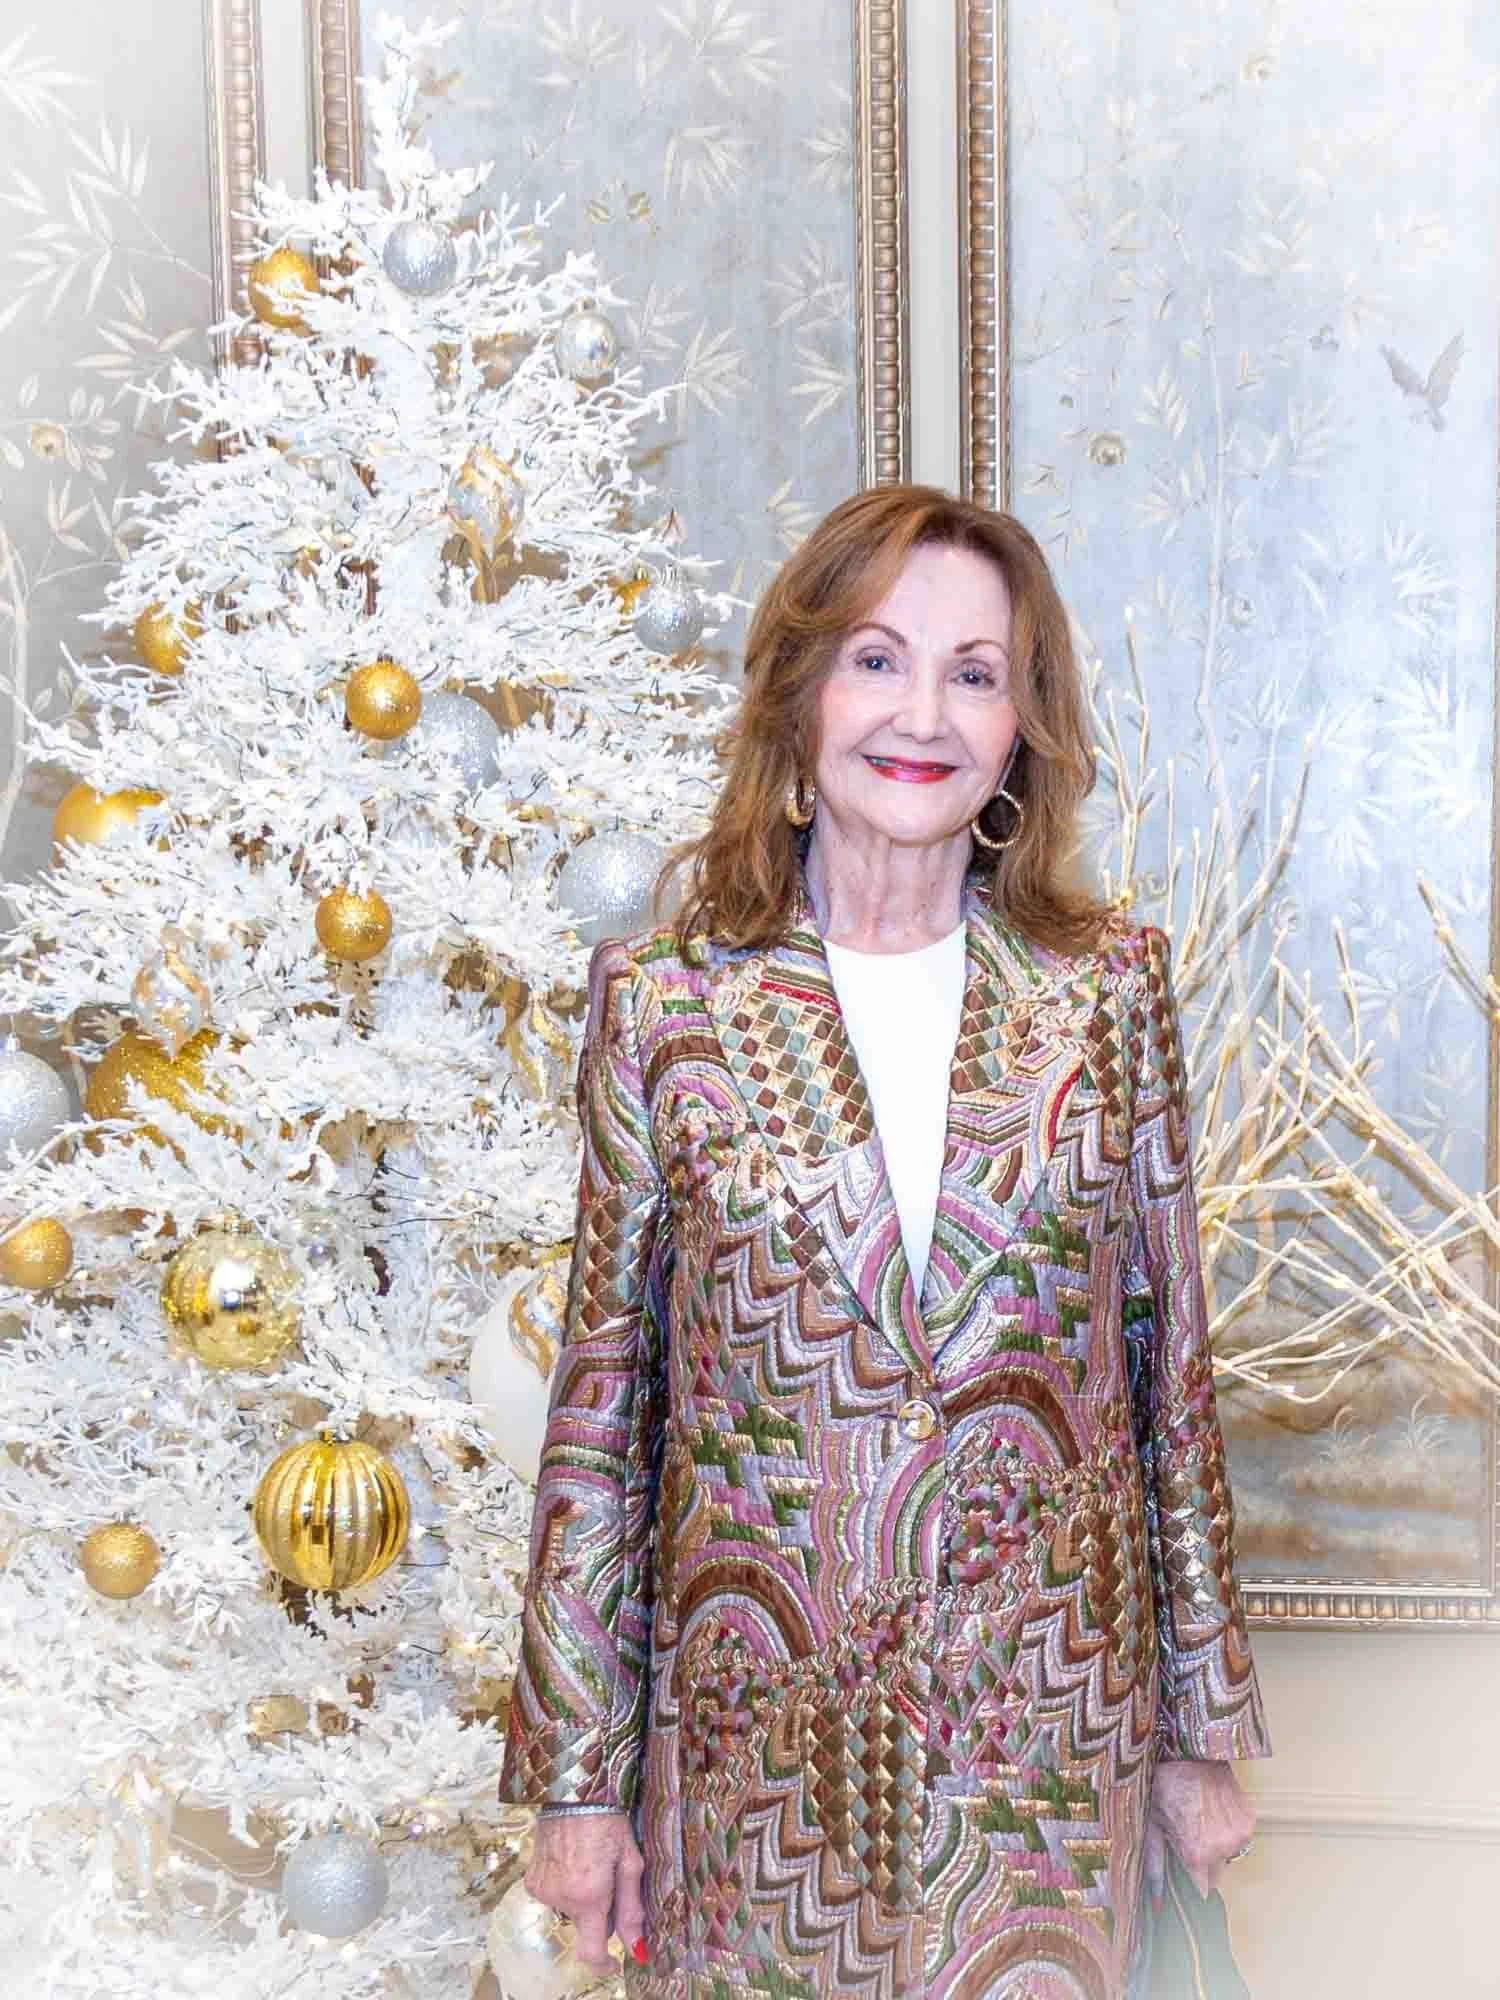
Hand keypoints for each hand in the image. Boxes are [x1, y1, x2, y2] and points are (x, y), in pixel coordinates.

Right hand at [525, 1811, 645, 1971]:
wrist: (572, 1792)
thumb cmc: (608, 1821)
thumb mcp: (629, 1862)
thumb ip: (632, 1909)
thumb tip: (637, 1949)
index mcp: (589, 1897)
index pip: (591, 1952)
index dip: (604, 1964)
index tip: (614, 1961)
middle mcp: (562, 1899)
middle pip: (585, 1926)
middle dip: (600, 1913)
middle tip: (609, 1880)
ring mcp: (543, 1891)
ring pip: (570, 1910)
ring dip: (582, 1899)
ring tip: (589, 1864)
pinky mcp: (532, 1881)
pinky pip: (554, 1896)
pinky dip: (565, 1887)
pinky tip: (572, 1861)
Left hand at [1144, 1759, 1255, 1901]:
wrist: (1193, 1751)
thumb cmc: (1167, 1784)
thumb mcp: (1152, 1823)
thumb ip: (1154, 1865)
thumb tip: (1155, 1903)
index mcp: (1196, 1854)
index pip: (1199, 1891)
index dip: (1188, 1882)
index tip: (1182, 1870)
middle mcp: (1223, 1850)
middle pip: (1214, 1876)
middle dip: (1201, 1865)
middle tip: (1186, 1837)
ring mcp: (1240, 1836)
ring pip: (1227, 1857)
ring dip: (1215, 1848)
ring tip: (1199, 1819)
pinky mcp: (1249, 1822)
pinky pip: (1238, 1840)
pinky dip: (1227, 1832)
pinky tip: (1213, 1811)